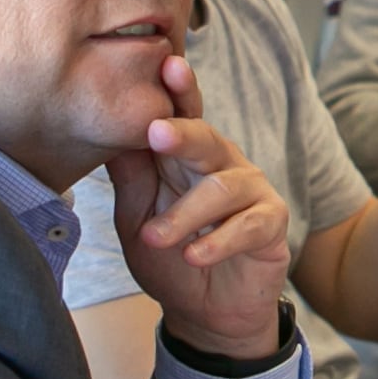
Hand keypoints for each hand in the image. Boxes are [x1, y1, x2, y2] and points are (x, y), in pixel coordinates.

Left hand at [107, 60, 292, 359]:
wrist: (205, 313)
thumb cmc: (170, 256)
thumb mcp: (136, 219)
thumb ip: (129, 177)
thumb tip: (106, 130)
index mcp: (187, 155)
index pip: (182, 115)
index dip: (178, 89)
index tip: (165, 65)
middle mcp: (221, 164)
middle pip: (206, 138)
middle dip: (182, 133)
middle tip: (156, 132)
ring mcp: (250, 191)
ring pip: (222, 188)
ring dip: (185, 215)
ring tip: (157, 239)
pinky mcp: (271, 223)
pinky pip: (249, 225)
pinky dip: (218, 242)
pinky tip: (195, 256)